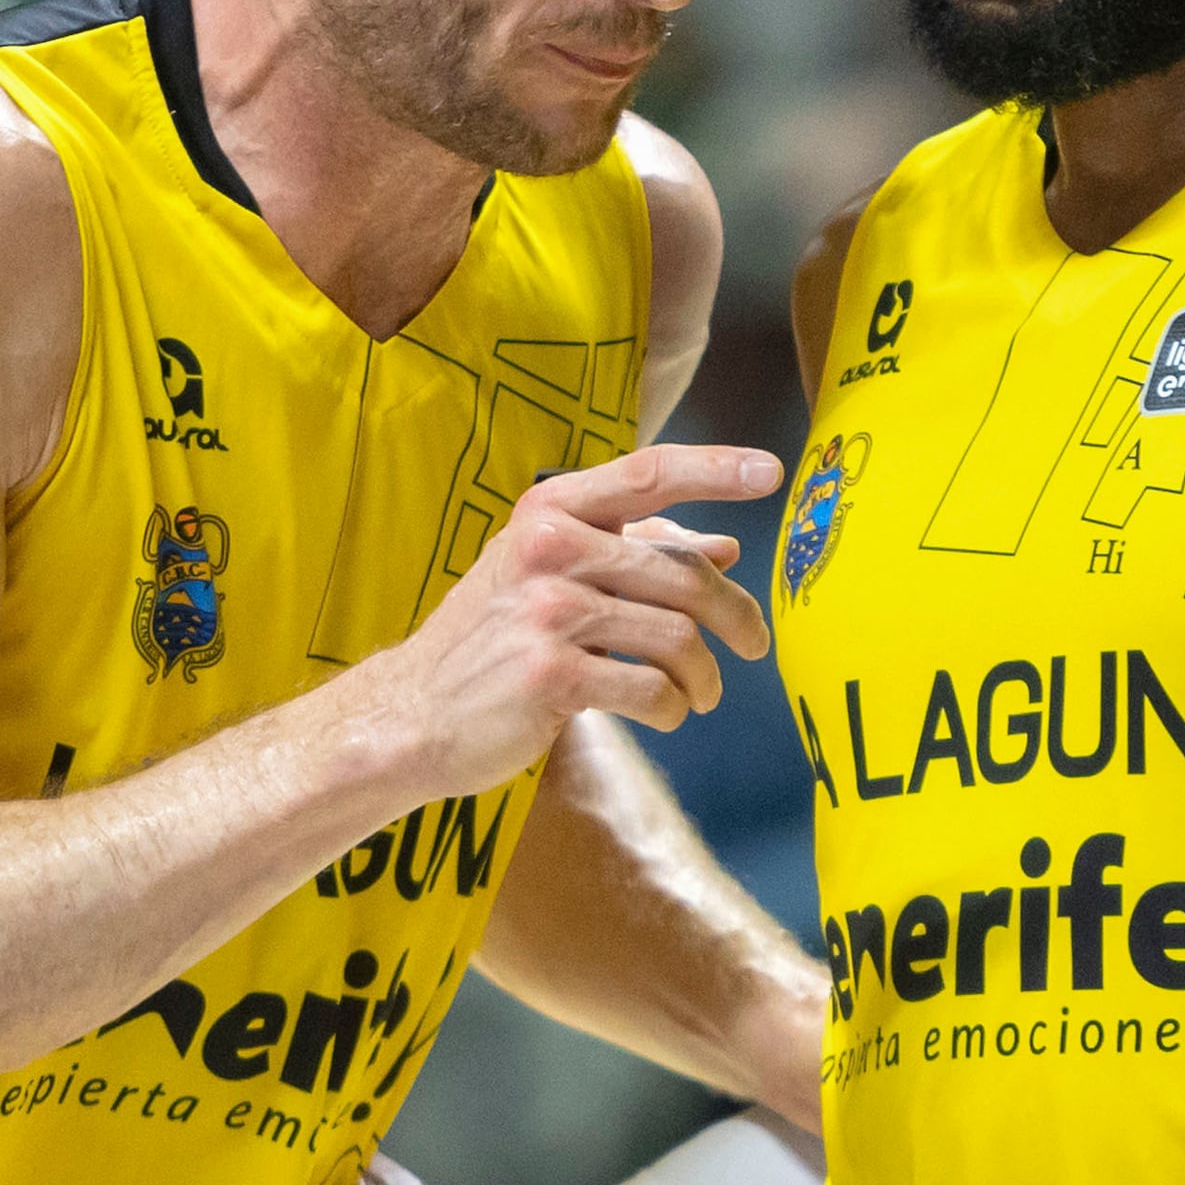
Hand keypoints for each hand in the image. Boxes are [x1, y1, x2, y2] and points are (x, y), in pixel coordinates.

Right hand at [359, 443, 779, 788]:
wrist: (413, 712)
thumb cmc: (494, 641)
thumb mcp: (554, 577)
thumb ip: (635, 554)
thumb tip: (725, 545)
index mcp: (551, 512)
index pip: (648, 473)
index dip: (715, 469)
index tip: (771, 472)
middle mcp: (549, 549)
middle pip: (684, 573)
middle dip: (735, 615)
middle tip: (754, 644)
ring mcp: (549, 612)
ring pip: (678, 636)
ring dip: (704, 676)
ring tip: (701, 694)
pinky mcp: (552, 675)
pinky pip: (651, 689)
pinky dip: (672, 709)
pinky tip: (664, 714)